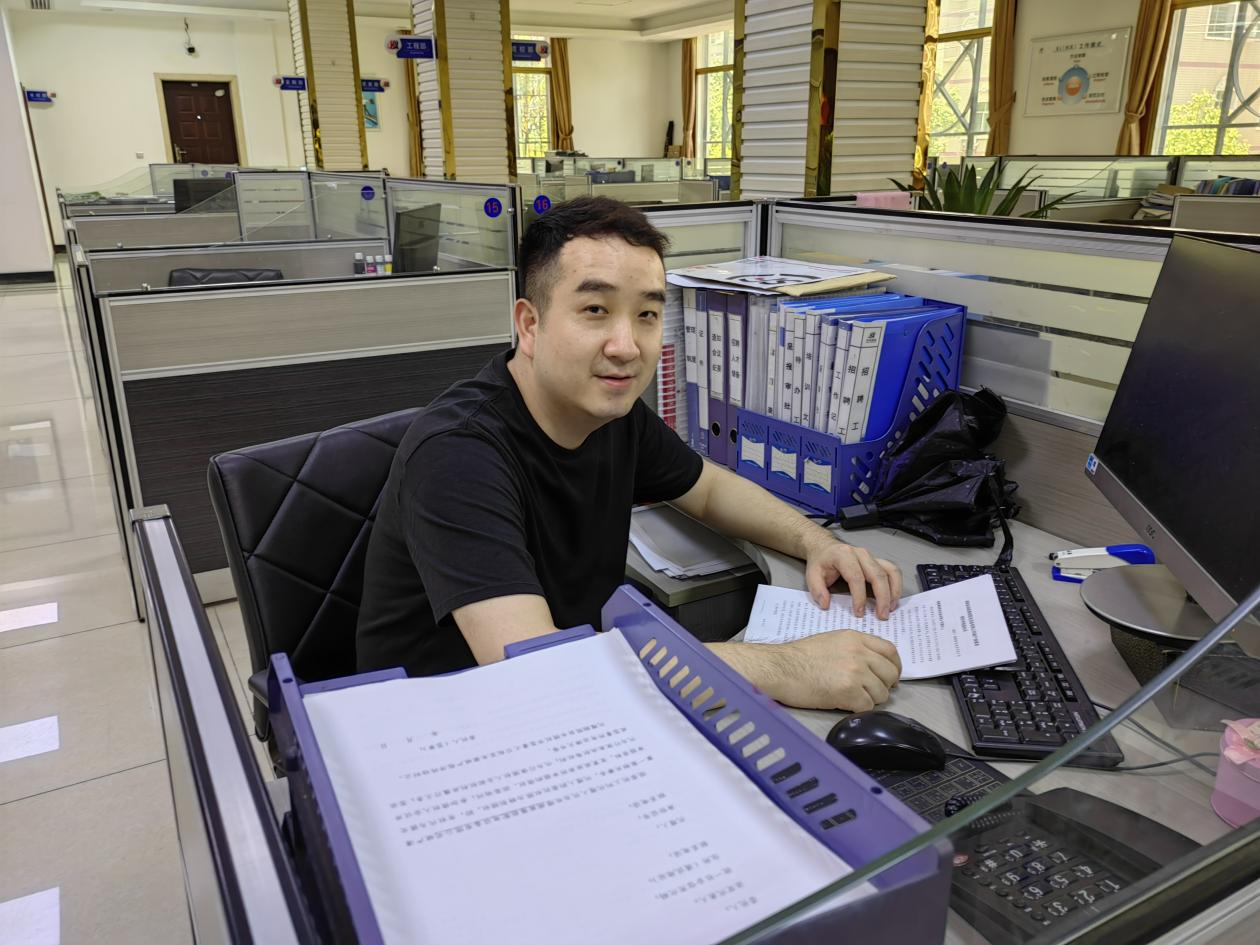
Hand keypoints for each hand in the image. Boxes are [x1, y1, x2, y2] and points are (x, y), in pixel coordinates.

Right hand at [775, 630, 902, 710]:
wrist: (779, 668)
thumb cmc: (798, 657)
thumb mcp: (831, 641)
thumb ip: (855, 649)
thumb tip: (874, 665)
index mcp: (855, 638)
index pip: (890, 651)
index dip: (894, 666)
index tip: (890, 676)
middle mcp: (859, 653)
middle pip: (890, 673)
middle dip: (885, 686)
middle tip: (872, 692)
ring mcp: (855, 672)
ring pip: (882, 693)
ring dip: (871, 699)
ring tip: (854, 699)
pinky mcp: (848, 691)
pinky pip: (868, 706)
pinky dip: (860, 709)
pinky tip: (847, 705)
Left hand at [804, 541, 901, 618]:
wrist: (826, 548)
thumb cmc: (821, 562)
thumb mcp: (812, 575)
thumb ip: (817, 590)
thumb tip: (826, 604)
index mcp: (843, 555)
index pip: (856, 577)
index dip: (859, 596)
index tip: (859, 613)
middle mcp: (861, 554)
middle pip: (877, 574)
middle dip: (882, 597)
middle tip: (882, 615)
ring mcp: (872, 556)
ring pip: (890, 571)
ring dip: (893, 591)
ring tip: (890, 609)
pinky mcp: (878, 561)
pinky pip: (893, 571)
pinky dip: (896, 585)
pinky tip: (893, 599)